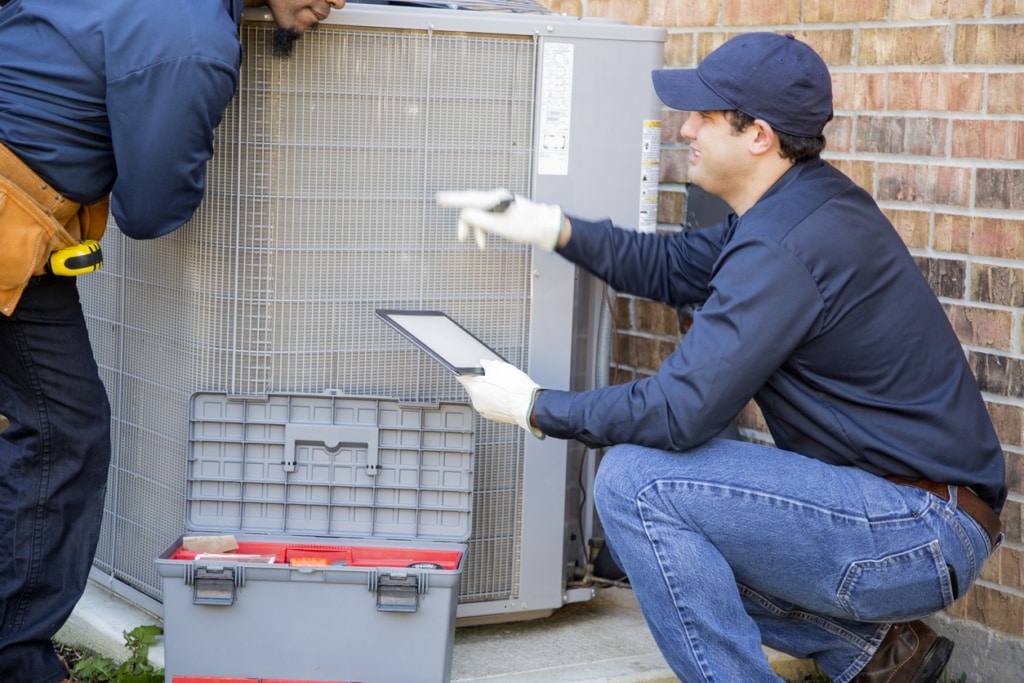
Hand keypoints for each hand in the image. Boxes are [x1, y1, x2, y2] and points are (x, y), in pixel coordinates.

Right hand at [436, 189, 563, 251]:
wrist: (545, 228)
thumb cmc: (526, 226)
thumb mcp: (499, 226)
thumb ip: (479, 219)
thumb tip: (464, 215)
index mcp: (494, 199)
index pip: (468, 198)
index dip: (452, 199)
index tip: (439, 198)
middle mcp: (496, 198)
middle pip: (472, 207)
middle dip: (466, 223)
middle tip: (461, 238)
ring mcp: (500, 204)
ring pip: (479, 215)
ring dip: (477, 230)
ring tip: (481, 244)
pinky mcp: (503, 211)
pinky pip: (487, 218)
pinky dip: (484, 229)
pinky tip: (485, 239)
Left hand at [457, 359, 543, 437]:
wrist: (530, 406)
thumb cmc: (516, 389)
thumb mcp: (500, 367)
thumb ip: (487, 364)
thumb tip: (484, 363)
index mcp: (474, 388)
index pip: (461, 376)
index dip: (465, 369)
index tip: (468, 367)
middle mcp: (476, 402)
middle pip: (474, 387)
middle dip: (482, 380)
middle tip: (495, 375)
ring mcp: (485, 411)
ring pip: (483, 396)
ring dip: (490, 391)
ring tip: (505, 386)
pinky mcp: (495, 417)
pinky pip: (492, 404)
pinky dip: (497, 400)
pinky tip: (507, 395)